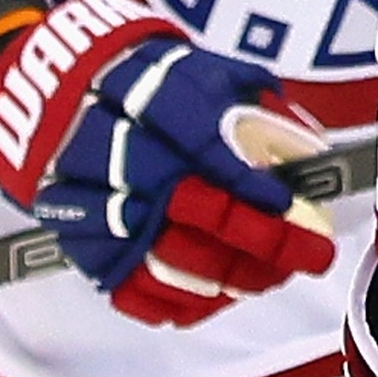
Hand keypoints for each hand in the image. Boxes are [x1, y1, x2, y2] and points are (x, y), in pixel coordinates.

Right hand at [0, 0, 332, 327]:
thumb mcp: (210, 74)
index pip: (204, 146)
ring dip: (225, 277)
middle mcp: (114, 151)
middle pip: (188, 207)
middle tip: (307, 256)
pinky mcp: (73, 241)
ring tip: (271, 278)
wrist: (65, 90)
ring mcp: (87, 201)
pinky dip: (173, 302)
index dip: (249, 183)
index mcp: (152, 98)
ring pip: (159, 255)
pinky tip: (217, 299)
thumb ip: (260, 108)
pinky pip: (123, 288)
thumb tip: (312, 154)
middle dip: (255, 239)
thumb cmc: (157, 86)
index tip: (292, 206)